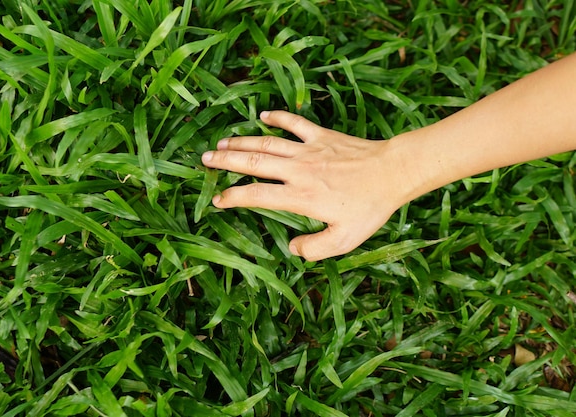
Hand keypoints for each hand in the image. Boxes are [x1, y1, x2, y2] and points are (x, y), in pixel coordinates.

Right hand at [201, 110, 415, 260]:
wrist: (393, 173)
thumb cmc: (370, 207)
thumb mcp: (345, 240)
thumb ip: (315, 249)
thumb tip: (292, 249)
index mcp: (300, 196)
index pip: (256, 195)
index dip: (233, 197)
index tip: (218, 200)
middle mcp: (298, 170)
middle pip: (254, 163)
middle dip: (226, 161)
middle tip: (205, 159)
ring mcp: (309, 149)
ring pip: (267, 143)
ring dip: (242, 142)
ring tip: (222, 143)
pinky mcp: (322, 136)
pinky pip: (295, 123)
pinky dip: (278, 118)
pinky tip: (263, 115)